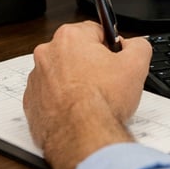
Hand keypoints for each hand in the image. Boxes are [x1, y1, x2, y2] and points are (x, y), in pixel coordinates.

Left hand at [23, 21, 151, 168]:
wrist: (82, 137)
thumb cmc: (103, 101)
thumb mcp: (138, 63)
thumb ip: (138, 44)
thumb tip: (132, 45)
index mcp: (70, 37)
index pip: (96, 31)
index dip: (110, 47)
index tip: (115, 61)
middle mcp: (47, 54)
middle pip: (77, 51)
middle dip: (92, 63)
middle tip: (107, 81)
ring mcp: (36, 79)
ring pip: (63, 73)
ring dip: (76, 81)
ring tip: (93, 99)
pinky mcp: (30, 103)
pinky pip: (51, 95)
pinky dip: (63, 100)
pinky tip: (78, 110)